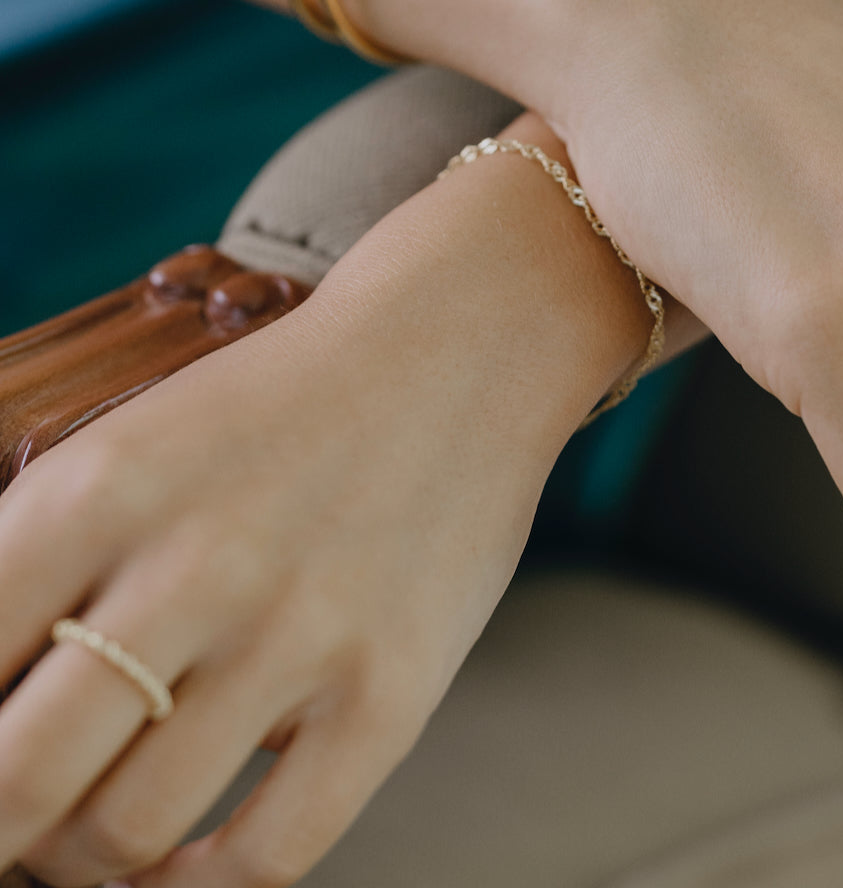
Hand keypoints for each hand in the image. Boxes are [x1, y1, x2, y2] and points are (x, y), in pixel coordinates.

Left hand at [0, 117, 638, 886]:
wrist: (457, 349)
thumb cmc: (289, 404)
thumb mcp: (136, 442)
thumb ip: (45, 571)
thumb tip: (6, 707)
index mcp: (97, 491)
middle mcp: (193, 565)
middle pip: (14, 787)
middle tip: (18, 814)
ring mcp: (300, 632)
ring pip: (125, 837)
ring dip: (86, 856)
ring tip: (100, 821)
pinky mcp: (390, 688)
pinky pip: (267, 856)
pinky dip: (197, 887)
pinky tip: (184, 857)